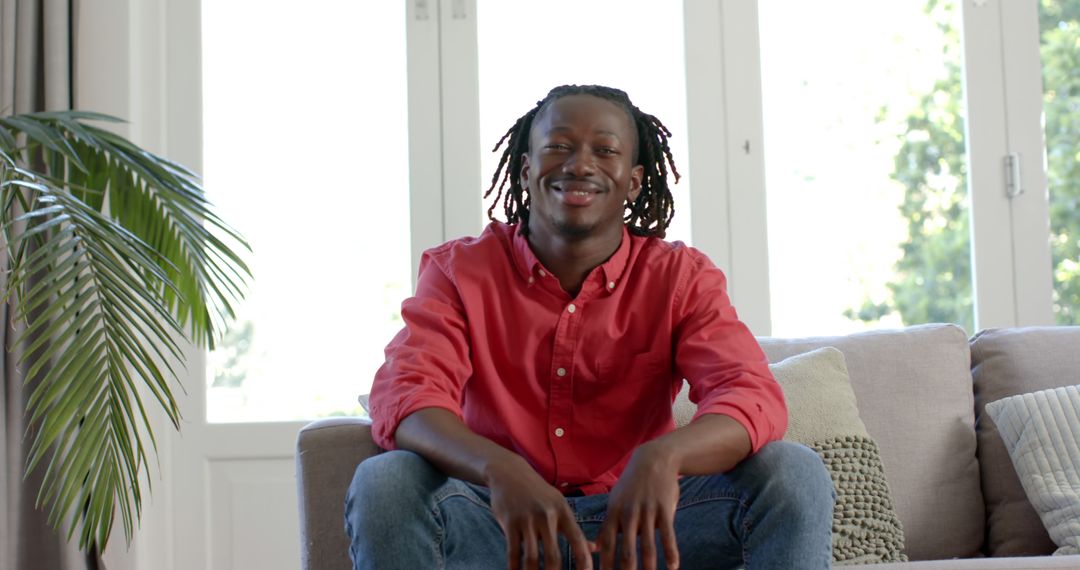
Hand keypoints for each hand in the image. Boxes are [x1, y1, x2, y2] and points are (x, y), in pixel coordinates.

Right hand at [485, 457, 592, 569]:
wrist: (509, 472)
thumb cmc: (538, 492)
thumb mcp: (558, 504)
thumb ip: (574, 529)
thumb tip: (594, 550)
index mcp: (563, 511)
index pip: (578, 541)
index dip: (585, 563)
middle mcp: (547, 516)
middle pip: (554, 556)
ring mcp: (527, 519)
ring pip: (532, 558)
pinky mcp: (509, 522)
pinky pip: (513, 552)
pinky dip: (515, 569)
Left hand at [597, 443, 680, 569]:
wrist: (654, 459)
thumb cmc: (632, 485)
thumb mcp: (615, 501)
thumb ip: (606, 526)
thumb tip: (595, 549)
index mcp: (614, 512)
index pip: (607, 542)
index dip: (605, 562)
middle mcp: (629, 513)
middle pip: (627, 549)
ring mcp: (647, 511)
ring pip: (648, 545)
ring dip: (649, 566)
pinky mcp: (665, 509)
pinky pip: (668, 535)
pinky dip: (671, 553)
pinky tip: (674, 567)